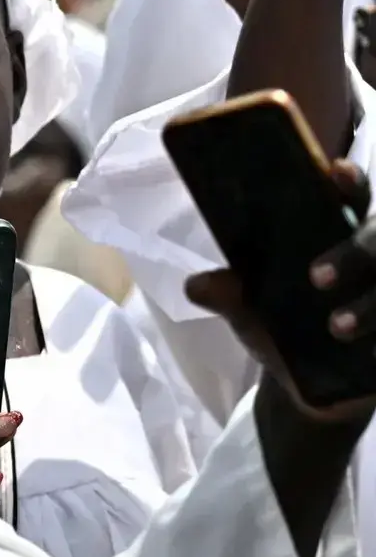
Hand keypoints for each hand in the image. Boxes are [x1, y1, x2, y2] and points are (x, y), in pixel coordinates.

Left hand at [190, 156, 375, 420]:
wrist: (305, 385)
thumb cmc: (280, 327)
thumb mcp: (249, 311)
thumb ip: (229, 294)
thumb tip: (197, 284)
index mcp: (335, 234)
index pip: (349, 197)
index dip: (349, 182)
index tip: (337, 172)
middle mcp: (372, 257)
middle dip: (355, 253)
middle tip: (315, 277)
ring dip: (368, 305)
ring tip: (336, 328)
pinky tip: (370, 351)